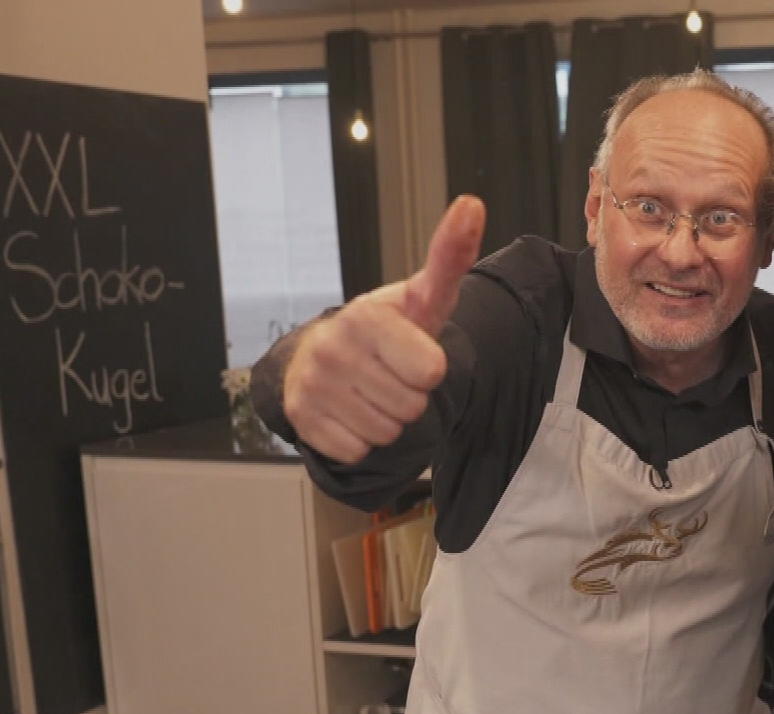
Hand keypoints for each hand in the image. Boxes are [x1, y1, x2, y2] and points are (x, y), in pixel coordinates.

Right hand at [282, 196, 485, 462]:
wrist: (327, 355)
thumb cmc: (388, 329)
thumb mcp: (424, 297)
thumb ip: (451, 256)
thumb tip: (472, 204)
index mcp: (367, 317)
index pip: (430, 372)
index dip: (430, 369)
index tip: (414, 353)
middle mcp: (333, 349)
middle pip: (411, 407)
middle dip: (409, 396)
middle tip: (392, 374)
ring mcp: (313, 385)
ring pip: (386, 433)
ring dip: (387, 419)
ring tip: (372, 390)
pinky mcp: (301, 419)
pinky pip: (357, 451)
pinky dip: (360, 439)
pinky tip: (351, 410)